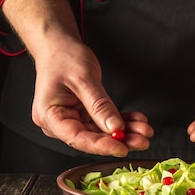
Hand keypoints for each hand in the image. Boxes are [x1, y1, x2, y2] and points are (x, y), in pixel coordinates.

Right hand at [2, 0, 153, 155]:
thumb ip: (99, 104)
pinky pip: (103, 121)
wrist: (59, 46)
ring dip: (124, 131)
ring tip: (144, 130)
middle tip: (143, 140)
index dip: (101, 146)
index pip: (77, 138)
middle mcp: (58, 122)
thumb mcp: (83, 78)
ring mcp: (71, 118)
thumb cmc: (63, 57)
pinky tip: (136, 120)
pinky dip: (120, 121)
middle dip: (119, 139)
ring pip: (100, 131)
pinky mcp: (81, 114)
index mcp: (49, 115)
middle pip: (91, 138)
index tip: (122, 148)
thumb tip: (114, 127)